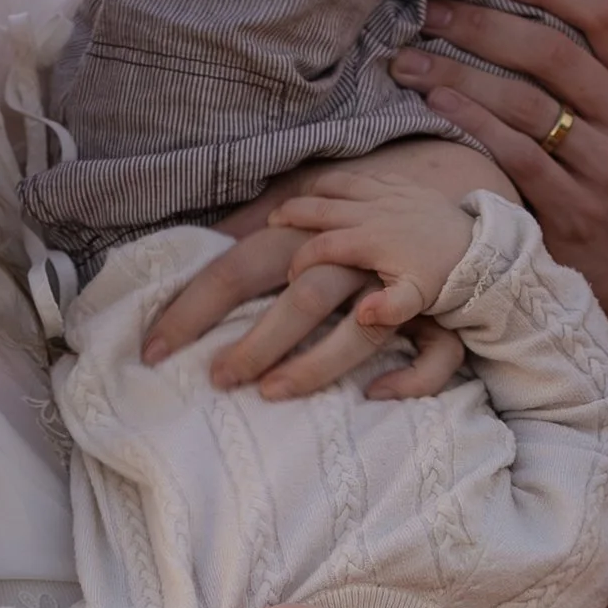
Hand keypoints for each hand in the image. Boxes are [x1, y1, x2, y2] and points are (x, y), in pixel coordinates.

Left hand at [144, 145, 494, 399]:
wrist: (454, 211)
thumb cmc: (363, 220)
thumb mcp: (302, 215)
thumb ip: (252, 232)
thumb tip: (195, 248)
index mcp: (304, 233)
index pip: (237, 268)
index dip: (192, 308)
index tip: (152, 351)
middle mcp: (350, 257)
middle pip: (299, 298)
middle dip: (256, 342)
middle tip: (217, 380)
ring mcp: (398, 287)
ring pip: (359, 330)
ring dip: (315, 362)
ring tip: (273, 394)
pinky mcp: (440, 317)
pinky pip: (432, 353)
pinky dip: (407, 377)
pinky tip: (374, 397)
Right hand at [269, 181, 478, 336]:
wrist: (481, 250)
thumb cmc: (444, 280)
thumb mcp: (419, 301)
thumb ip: (389, 309)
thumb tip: (361, 313)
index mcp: (371, 241)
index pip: (321, 247)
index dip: (300, 260)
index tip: (292, 275)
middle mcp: (374, 211)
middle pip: (319, 207)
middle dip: (291, 214)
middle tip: (270, 221)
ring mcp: (387, 193)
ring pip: (338, 184)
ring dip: (311, 191)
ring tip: (294, 201)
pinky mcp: (402, 184)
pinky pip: (363, 174)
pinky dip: (340, 179)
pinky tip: (330, 186)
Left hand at [391, 0, 607, 335]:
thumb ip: (588, 70)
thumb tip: (508, 6)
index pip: (604, 15)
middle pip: (552, 55)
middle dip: (482, 26)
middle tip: (429, 10)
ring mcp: (605, 169)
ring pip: (524, 105)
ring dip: (459, 75)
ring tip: (410, 60)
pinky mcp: (573, 212)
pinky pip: (514, 156)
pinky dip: (471, 124)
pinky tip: (436, 105)